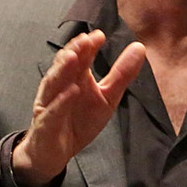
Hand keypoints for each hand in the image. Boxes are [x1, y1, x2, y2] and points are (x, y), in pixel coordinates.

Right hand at [16, 30, 146, 185]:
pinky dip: (61, 101)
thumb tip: (139, 47)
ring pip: (54, 83)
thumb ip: (121, 74)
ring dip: (63, 69)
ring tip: (74, 57)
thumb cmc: (79, 120)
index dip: (88, 46)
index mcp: (74, 77)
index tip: (100, 35)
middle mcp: (60, 86)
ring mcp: (50, 103)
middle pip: (65, 65)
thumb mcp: (107, 97)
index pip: (80, 57)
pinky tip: (70, 91)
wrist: (57, 151)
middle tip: (86, 40)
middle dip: (75, 52)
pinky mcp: (46, 122)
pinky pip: (53, 110)